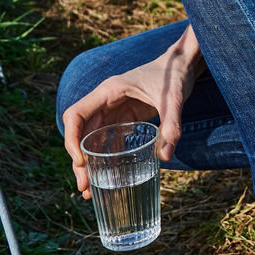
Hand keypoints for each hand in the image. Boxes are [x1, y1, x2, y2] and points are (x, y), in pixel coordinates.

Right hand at [61, 34, 200, 198]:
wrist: (183, 64)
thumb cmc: (174, 74)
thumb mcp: (173, 99)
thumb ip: (171, 125)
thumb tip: (166, 157)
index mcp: (108, 92)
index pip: (75, 115)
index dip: (71, 139)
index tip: (80, 162)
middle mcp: (105, 101)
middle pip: (81, 133)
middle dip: (79, 160)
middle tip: (84, 187)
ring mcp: (114, 110)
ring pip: (92, 139)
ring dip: (89, 163)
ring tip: (90, 190)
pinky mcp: (125, 117)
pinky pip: (109, 140)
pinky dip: (106, 158)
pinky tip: (109, 177)